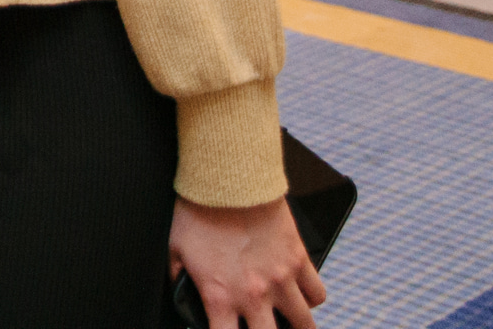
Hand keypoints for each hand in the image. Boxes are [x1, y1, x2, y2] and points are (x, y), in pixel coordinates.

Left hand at [170, 193, 322, 328]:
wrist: (227, 178)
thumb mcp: (175, 250)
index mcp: (221, 297)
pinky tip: (300, 295)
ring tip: (289, 323)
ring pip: (304, 325)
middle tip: (263, 328)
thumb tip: (181, 296)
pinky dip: (310, 298)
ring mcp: (281, 279)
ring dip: (297, 326)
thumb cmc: (198, 210)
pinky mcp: (299, 259)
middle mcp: (254, 295)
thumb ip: (180, 280)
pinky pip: (317, 294)